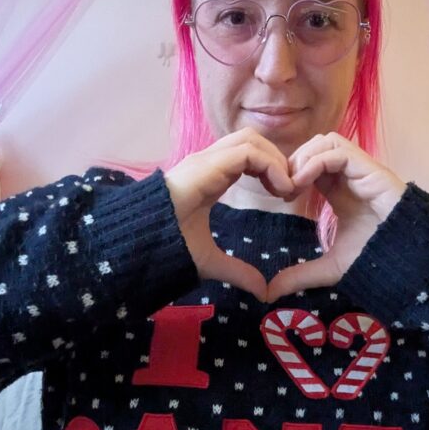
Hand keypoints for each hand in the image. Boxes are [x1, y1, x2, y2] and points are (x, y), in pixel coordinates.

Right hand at [164, 128, 294, 300]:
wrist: (139, 244)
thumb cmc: (167, 247)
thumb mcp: (211, 261)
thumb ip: (237, 271)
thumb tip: (261, 291)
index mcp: (210, 177)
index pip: (247, 155)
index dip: (271, 170)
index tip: (284, 197)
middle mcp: (208, 163)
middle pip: (252, 140)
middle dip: (277, 159)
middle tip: (289, 191)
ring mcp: (205, 160)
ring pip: (251, 139)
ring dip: (276, 160)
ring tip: (286, 189)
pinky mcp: (206, 165)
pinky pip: (248, 152)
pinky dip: (270, 165)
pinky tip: (279, 189)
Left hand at [265, 132, 405, 301]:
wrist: (409, 259)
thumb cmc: (377, 258)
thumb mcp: (331, 268)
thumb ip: (301, 275)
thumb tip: (270, 292)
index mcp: (340, 190)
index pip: (311, 164)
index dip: (291, 173)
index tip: (279, 196)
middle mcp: (350, 176)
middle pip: (315, 146)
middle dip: (294, 162)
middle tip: (282, 189)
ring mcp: (361, 170)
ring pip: (326, 141)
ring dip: (303, 158)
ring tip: (293, 186)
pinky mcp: (370, 169)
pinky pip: (337, 151)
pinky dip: (315, 162)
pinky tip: (303, 184)